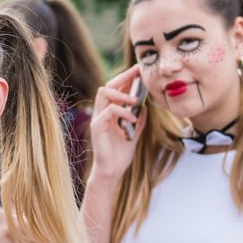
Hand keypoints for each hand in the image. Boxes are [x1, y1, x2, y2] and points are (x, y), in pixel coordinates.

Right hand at [87, 66, 146, 180]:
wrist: (112, 172)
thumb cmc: (120, 155)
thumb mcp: (134, 134)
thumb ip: (138, 120)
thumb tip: (145, 106)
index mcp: (109, 113)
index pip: (115, 89)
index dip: (126, 78)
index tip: (140, 70)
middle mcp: (102, 113)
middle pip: (108, 85)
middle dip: (123, 77)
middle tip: (138, 73)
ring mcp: (98, 119)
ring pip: (104, 92)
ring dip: (122, 93)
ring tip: (136, 100)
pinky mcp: (97, 127)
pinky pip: (108, 111)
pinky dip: (122, 111)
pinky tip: (132, 119)